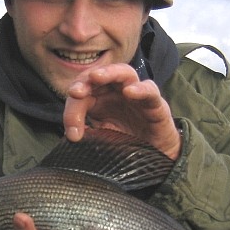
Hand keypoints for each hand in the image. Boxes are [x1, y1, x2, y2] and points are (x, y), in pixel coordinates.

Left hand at [63, 64, 181, 159]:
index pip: (82, 93)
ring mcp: (137, 95)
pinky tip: (130, 92)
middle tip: (75, 92)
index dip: (73, 108)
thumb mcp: (103, 138)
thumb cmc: (130, 142)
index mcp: (101, 99)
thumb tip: (71, 134)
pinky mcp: (156, 104)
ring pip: (124, 73)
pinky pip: (149, 90)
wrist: (157, 157)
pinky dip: (140, 89)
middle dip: (84, 81)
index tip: (72, 131)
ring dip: (109, 72)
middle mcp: (117, 92)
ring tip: (96, 77)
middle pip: (99, 76)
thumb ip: (88, 133)